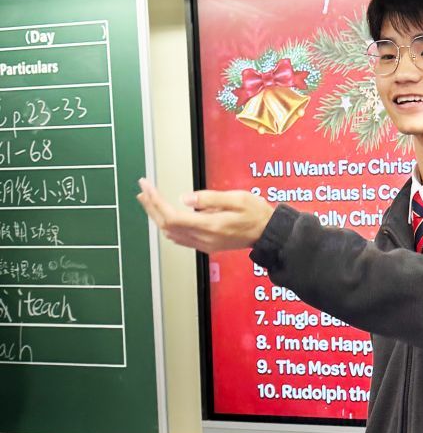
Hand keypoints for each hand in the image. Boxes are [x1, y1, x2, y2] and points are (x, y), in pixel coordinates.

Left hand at [137, 179, 273, 252]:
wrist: (269, 233)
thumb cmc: (256, 213)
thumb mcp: (237, 198)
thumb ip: (209, 199)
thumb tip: (184, 198)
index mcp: (210, 226)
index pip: (172, 216)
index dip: (155, 202)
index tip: (147, 187)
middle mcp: (204, 238)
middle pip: (167, 226)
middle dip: (151, 207)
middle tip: (143, 190)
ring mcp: (204, 244)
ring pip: (171, 233)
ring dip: (157, 217)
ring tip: (149, 201)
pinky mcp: (207, 245)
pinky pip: (180, 238)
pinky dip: (168, 226)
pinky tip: (165, 217)